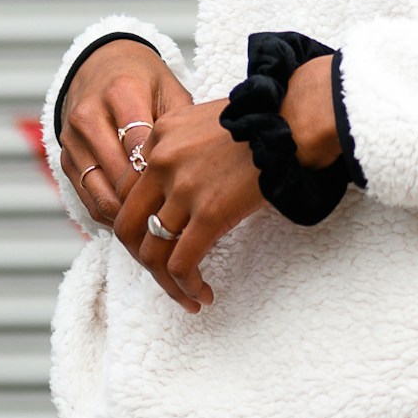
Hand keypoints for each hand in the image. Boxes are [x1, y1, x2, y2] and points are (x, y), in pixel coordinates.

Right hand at [56, 41, 190, 231]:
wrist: (99, 65)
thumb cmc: (143, 80)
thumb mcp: (169, 88)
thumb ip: (181, 123)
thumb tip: (193, 167)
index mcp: (120, 92)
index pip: (140, 146)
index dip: (162, 175)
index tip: (184, 194)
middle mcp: (89, 115)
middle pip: (119, 175)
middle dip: (148, 201)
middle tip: (176, 219)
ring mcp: (72, 140)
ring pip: (100, 193)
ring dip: (128, 215)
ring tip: (156, 225)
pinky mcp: (64, 159)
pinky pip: (87, 198)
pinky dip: (111, 213)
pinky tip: (135, 216)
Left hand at [113, 97, 265, 309]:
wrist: (292, 122)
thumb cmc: (259, 122)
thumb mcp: (202, 121)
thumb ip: (180, 149)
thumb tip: (174, 190)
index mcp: (158, 136)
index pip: (126, 192)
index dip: (137, 225)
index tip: (156, 241)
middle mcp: (162, 160)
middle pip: (129, 225)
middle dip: (142, 258)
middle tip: (162, 274)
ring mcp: (184, 187)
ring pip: (153, 252)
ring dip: (167, 283)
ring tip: (186, 295)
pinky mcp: (210, 212)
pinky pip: (182, 263)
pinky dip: (186, 286)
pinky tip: (202, 295)